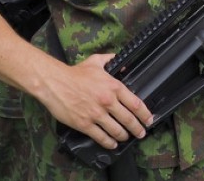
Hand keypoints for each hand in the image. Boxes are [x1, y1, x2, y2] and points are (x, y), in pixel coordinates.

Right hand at [38, 54, 152, 149]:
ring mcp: (96, 114)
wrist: (55, 83)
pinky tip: (112, 144)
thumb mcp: (96, 61)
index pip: (135, 104)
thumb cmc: (75, 73)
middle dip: (137, 129)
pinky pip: (101, 137)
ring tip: (126, 138)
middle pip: (129, 120)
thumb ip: (111, 59)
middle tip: (141, 133)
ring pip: (116, 130)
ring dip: (124, 136)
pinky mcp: (85, 124)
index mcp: (114, 87)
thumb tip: (123, 62)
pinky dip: (109, 143)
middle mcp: (108, 102)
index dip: (145, 114)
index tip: (149, 120)